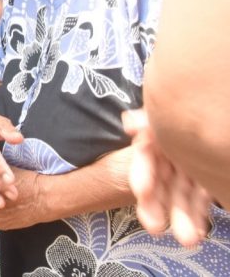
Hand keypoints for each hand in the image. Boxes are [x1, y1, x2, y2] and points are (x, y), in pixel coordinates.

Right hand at [123, 109, 211, 245]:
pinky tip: (201, 230)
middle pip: (160, 182)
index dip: (141, 175)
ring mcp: (190, 169)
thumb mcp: (166, 115)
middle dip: (156, 207)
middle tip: (155, 228)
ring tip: (188, 240)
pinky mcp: (208, 180)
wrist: (222, 111)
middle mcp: (171, 154)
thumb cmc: (191, 109)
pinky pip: (201, 199)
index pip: (144, 157)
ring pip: (181, 195)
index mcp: (158, 136)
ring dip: (181, 218)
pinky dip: (199, 216)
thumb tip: (129, 123)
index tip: (142, 191)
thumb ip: (150, 120)